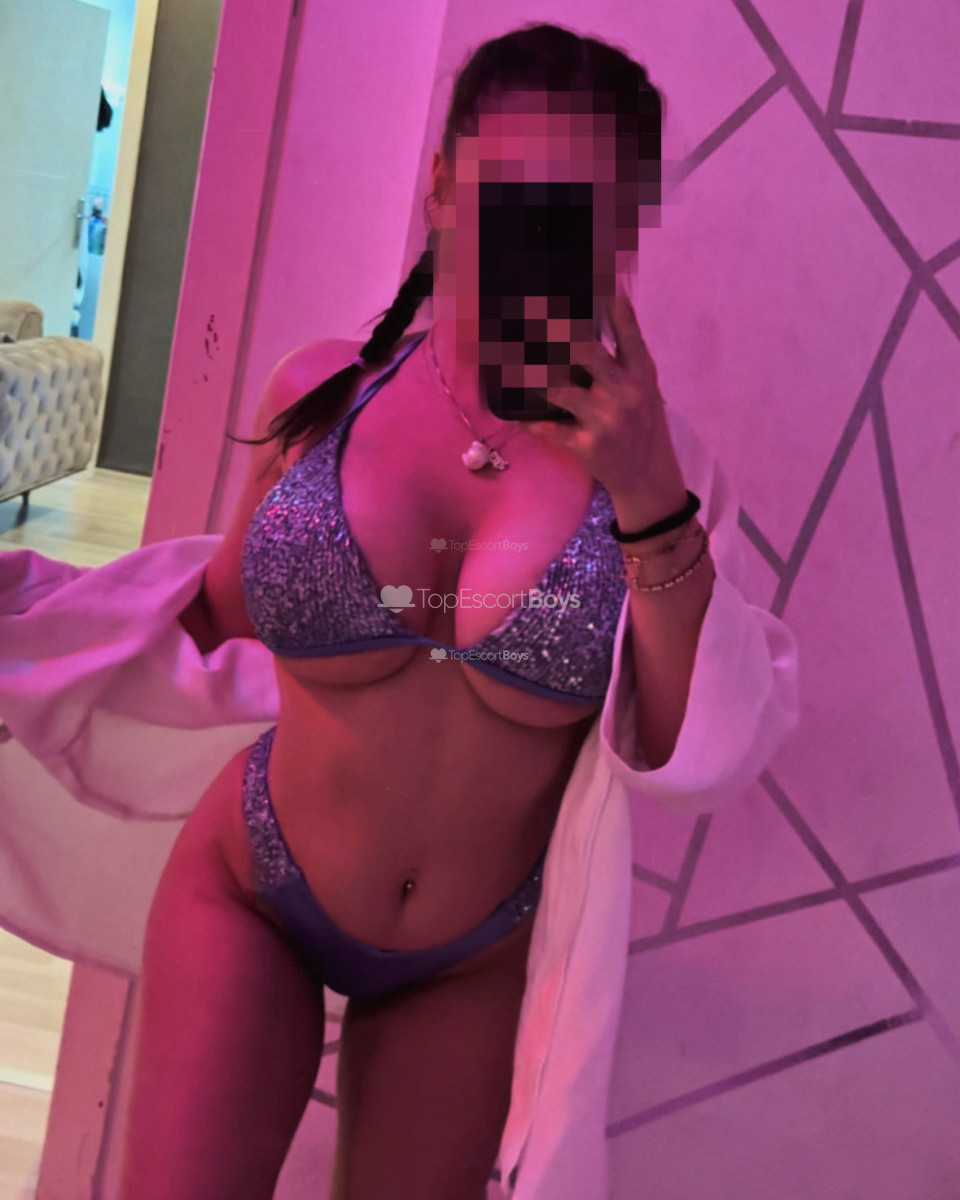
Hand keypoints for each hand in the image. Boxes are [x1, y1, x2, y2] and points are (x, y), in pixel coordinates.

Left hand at [521, 290, 687, 510]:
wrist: (649, 476)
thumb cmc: (642, 422)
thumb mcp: (644, 385)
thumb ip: (626, 353)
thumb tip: (606, 307)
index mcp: (640, 371)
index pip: (627, 328)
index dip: (609, 301)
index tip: (592, 274)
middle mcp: (624, 391)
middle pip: (587, 352)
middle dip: (556, 331)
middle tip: (530, 310)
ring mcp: (605, 419)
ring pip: (560, 389)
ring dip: (531, 374)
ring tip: (508, 358)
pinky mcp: (588, 445)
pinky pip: (551, 430)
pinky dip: (529, 423)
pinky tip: (513, 415)